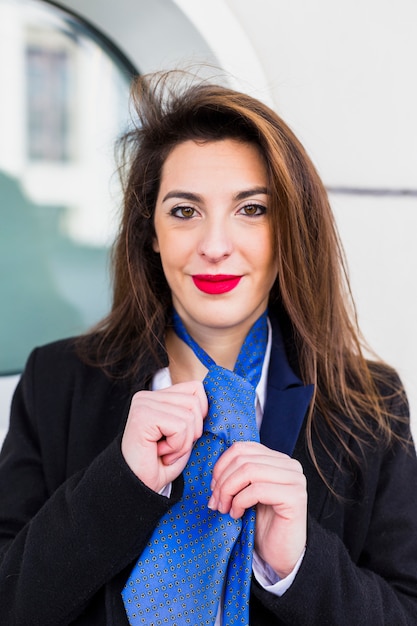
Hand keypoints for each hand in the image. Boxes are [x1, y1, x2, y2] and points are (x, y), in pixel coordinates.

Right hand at [121, 381, 207, 492]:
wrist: (137, 488)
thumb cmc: (160, 464)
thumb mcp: (184, 435)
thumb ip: (193, 414)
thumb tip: (214, 402)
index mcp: (157, 397)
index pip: (195, 388)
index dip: (200, 414)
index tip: (184, 435)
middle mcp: (147, 396)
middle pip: (195, 402)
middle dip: (192, 432)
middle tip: (171, 448)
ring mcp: (143, 404)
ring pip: (189, 416)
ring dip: (183, 442)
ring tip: (165, 452)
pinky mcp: (143, 416)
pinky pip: (180, 427)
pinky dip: (176, 446)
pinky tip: (160, 453)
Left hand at [208, 442, 306, 578]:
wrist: (281, 555)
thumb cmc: (262, 525)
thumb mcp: (246, 493)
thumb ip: (238, 474)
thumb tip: (215, 471)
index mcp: (277, 459)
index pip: (242, 447)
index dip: (222, 465)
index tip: (213, 487)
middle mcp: (290, 465)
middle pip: (243, 459)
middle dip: (223, 481)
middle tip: (216, 502)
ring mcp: (295, 480)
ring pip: (249, 470)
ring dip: (229, 491)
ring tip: (225, 508)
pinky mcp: (295, 497)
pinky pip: (257, 490)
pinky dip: (240, 501)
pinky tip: (237, 514)